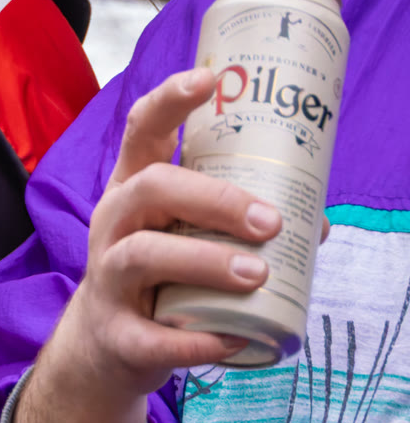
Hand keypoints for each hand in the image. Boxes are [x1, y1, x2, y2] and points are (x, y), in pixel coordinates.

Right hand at [12, 67, 283, 422]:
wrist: (104, 344)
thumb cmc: (157, 275)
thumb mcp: (183, 235)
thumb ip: (236, 223)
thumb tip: (318, 222)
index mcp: (133, 189)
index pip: (142, 129)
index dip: (171, 100)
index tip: (209, 78)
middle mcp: (113, 223)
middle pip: (149, 189)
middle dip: (212, 199)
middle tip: (268, 221)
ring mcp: (107, 277)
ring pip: (142, 256)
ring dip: (204, 262)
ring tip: (256, 276)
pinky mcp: (116, 331)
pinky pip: (150, 335)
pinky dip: (194, 340)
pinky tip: (231, 340)